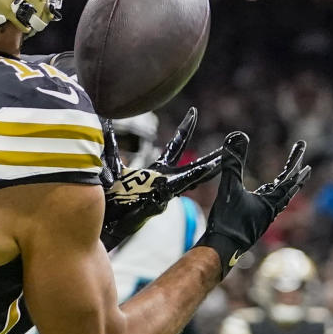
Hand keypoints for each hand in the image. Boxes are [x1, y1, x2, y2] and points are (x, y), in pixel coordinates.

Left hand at [100, 107, 222, 249]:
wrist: (102, 222)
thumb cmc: (109, 198)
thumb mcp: (112, 165)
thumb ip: (112, 146)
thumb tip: (104, 121)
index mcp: (156, 172)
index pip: (175, 146)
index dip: (185, 129)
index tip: (193, 112)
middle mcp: (163, 180)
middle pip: (192, 164)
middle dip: (210, 154)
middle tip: (230, 141)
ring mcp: (162, 192)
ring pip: (189, 178)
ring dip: (204, 169)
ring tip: (221, 159)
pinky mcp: (156, 201)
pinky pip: (176, 189)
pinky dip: (191, 180)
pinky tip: (205, 171)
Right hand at [196, 132, 309, 277]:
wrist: (220, 250)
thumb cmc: (228, 221)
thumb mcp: (230, 187)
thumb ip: (233, 162)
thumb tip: (238, 136)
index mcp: (271, 202)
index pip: (289, 177)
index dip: (295, 159)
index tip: (301, 145)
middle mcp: (271, 211)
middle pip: (288, 188)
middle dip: (294, 172)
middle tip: (302, 160)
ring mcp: (262, 218)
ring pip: (278, 198)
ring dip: (284, 185)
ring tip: (287, 177)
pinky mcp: (251, 223)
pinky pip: (265, 205)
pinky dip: (268, 195)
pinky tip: (261, 196)